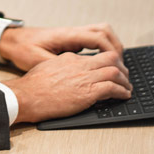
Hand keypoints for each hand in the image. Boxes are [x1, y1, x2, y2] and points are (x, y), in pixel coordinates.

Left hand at [0, 23, 123, 71]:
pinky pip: (93, 39)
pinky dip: (102, 48)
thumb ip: (58, 67)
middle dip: (116, 47)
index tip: (117, 66)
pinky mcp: (71, 39)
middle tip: (121, 66)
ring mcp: (73, 34)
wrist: (13, 41)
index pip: (97, 37)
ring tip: (116, 65)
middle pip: (104, 30)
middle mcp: (72, 32)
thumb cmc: (23, 49)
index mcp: (67, 36)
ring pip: (100, 33)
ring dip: (110, 46)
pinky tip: (102, 63)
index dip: (110, 51)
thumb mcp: (38, 61)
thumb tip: (78, 76)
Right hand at [2, 51, 131, 123]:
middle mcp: (80, 65)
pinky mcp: (87, 92)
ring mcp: (84, 78)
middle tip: (124, 76)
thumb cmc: (32, 86)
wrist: (27, 96)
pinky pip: (112, 88)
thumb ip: (62, 68)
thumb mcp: (47, 68)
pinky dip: (121, 92)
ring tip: (127, 87)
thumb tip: (69, 74)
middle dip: (121, 67)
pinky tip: (124, 96)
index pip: (96, 56)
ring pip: (115, 72)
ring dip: (124, 80)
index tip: (111, 69)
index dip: (107, 63)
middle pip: (110, 58)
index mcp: (70, 59)